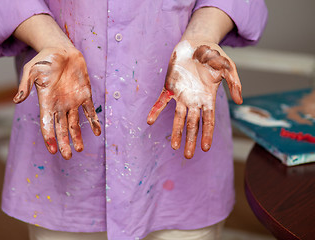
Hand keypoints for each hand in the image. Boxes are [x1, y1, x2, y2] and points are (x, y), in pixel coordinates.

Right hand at [13, 47, 100, 159]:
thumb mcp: (31, 70)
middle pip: (62, 129)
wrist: (61, 50)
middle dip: (64, 143)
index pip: (47, 124)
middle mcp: (60, 105)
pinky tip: (97, 132)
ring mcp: (73, 101)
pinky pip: (90, 111)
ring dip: (78, 137)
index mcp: (46, 102)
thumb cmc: (45, 59)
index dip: (49, 137)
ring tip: (80, 149)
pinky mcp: (84, 95)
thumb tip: (16, 100)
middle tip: (68, 156)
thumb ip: (25, 85)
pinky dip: (94, 121)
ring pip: (75, 124)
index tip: (52, 150)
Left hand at [147, 40, 241, 158]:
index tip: (206, 148)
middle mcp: (194, 100)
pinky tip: (150, 121)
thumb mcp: (228, 67)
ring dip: (176, 132)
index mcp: (208, 98)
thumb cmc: (213, 54)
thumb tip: (240, 101)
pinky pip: (161, 101)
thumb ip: (235, 83)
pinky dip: (156, 111)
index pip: (208, 120)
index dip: (207, 134)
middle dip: (190, 140)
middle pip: (193, 124)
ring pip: (178, 118)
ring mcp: (181, 95)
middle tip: (187, 155)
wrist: (196, 42)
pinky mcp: (170, 87)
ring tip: (174, 147)